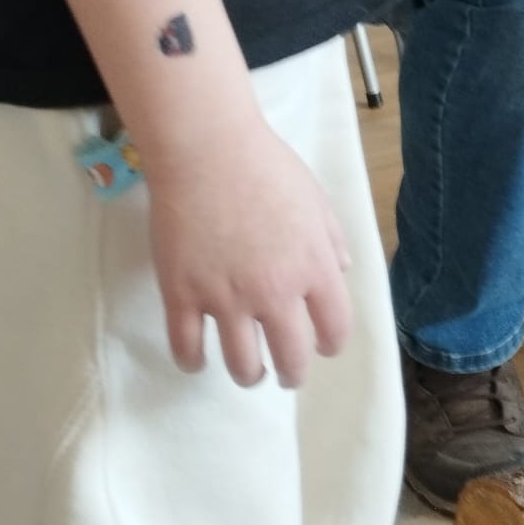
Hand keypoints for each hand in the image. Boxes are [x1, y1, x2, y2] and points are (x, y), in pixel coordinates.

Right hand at [144, 122, 352, 388]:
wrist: (207, 149)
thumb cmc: (266, 166)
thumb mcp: (315, 199)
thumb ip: (331, 239)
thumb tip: (341, 272)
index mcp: (313, 268)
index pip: (334, 327)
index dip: (331, 344)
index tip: (323, 347)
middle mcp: (274, 292)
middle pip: (291, 358)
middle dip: (292, 373)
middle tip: (286, 373)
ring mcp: (226, 298)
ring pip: (242, 365)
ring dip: (249, 375)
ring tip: (249, 372)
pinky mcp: (182, 295)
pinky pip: (186, 348)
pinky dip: (193, 362)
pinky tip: (198, 360)